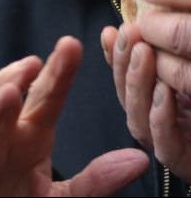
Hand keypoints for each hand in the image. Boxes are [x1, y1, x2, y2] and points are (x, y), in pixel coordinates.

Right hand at [0, 37, 147, 196]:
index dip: (60, 72)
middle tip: (31, 65)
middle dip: (16, 80)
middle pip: (8, 100)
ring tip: (8, 94)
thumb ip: (96, 181)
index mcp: (30, 137)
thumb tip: (141, 161)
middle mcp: (5, 136)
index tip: (72, 45)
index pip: (47, 96)